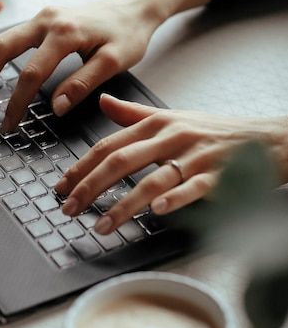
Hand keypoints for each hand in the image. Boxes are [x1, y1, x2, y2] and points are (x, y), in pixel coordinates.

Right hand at [0, 0, 161, 130]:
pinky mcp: (42, 20)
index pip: (31, 73)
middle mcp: (47, 21)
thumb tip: (56, 107)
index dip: (17, 102)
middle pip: (2, 50)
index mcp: (65, 33)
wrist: (133, 8)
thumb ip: (82, 84)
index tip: (8, 123)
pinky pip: (9, 36)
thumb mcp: (114, 62)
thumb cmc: (128, 34)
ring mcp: (42, 18)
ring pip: (1, 41)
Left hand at [55, 94, 287, 233]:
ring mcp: (195, 156)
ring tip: (102, 225)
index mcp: (158, 123)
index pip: (110, 144)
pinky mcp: (219, 175)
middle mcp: (172, 136)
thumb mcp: (174, 117)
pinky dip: (174, 200)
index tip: (61, 185)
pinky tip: (156, 212)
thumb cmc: (216, 131)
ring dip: (123, 205)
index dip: (82, 166)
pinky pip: (192, 188)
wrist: (267, 138)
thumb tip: (103, 102)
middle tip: (69, 208)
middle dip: (91, 186)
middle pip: (122, 160)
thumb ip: (134, 114)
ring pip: (152, 179)